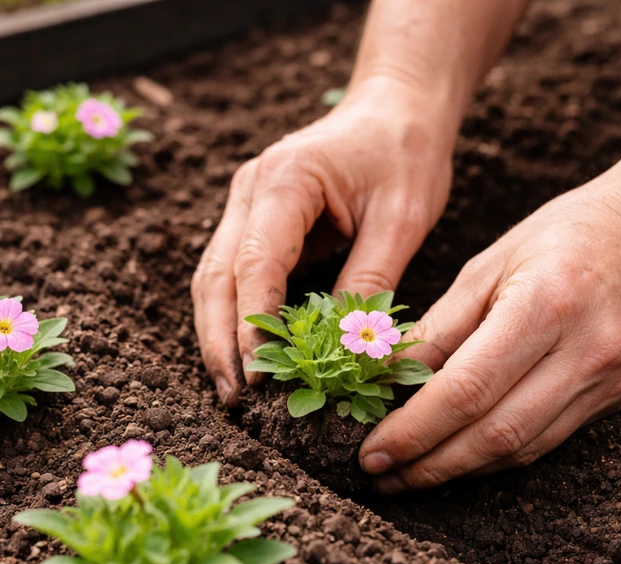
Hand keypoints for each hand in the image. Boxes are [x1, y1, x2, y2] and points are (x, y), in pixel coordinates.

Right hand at [191, 76, 456, 404]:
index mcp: (287, 178)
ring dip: (219, 335)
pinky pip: (232, 274)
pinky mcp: (254, 219)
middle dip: (220, 342)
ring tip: (234, 390)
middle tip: (235, 399)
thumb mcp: (403, 218)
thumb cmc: (406, 153)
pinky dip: (234, 316)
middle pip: (216, 276)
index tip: (261, 377)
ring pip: (214, 278)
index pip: (255, 263)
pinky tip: (245, 356)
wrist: (395, 107)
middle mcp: (250, 188)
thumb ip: (370, 281)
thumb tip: (348, 353)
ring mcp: (245, 203)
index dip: (252, 325)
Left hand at [360, 169, 620, 491]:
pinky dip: (496, 455)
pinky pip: (548, 441)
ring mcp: (609, 380)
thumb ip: (440, 327)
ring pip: (522, 449)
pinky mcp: (620, 396)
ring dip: (459, 471)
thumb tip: (387, 379)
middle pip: (494, 434)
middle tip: (379, 476)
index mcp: (543, 306)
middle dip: (428, 464)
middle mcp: (584, 352)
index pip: (466, 390)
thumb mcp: (490, 263)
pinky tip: (459, 458)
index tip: (371, 452)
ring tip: (408, 476)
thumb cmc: (569, 231)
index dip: (414, 431)